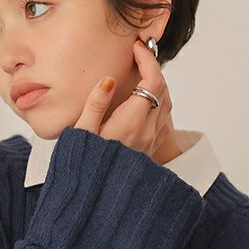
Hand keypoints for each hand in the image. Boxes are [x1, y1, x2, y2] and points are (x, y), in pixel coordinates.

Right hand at [73, 37, 172, 160]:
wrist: (95, 199)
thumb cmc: (84, 166)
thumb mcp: (81, 134)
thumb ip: (95, 105)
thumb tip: (108, 81)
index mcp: (131, 123)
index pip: (153, 82)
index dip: (148, 60)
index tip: (136, 49)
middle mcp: (147, 132)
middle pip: (163, 89)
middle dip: (153, 68)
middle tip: (137, 56)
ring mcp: (151, 142)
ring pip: (166, 104)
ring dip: (157, 85)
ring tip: (139, 74)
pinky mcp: (150, 150)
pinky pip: (163, 120)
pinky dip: (158, 102)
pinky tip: (142, 100)